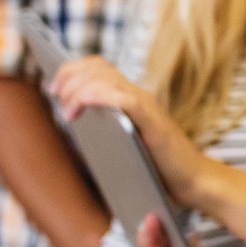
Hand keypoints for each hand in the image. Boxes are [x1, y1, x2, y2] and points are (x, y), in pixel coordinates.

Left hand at [49, 58, 209, 206]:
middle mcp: (139, 96)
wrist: (193, 180)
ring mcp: (147, 107)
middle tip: (56, 99)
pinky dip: (100, 96)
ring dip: (78, 90)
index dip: (71, 69)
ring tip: (68, 113)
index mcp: (130, 98)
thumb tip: (70, 122)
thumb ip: (103, 128)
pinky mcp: (154, 123)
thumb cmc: (158, 166)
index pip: (99, 66)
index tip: (53, 88)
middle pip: (98, 67)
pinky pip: (125, 100)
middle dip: (68, 78)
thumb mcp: (123, 141)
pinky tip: (83, 105)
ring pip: (106, 79)